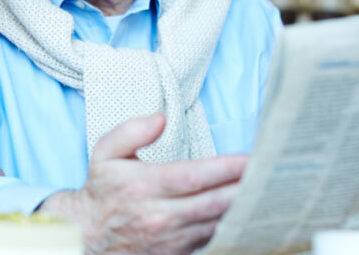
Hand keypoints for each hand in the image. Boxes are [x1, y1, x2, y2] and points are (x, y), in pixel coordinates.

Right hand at [39, 113, 247, 254]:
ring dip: (242, 209)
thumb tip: (161, 117)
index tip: (251, 159)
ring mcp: (169, 240)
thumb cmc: (101, 191)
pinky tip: (247, 214)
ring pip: (215, 224)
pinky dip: (230, 228)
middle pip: (212, 203)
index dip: (225, 168)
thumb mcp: (105, 153)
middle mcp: (158, 216)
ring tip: (267, 192)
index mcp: (143, 187)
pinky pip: (210, 241)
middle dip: (245, 188)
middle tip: (273, 174)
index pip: (193, 176)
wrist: (85, 236)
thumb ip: (131, 131)